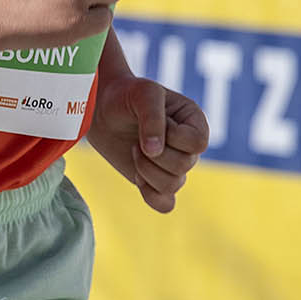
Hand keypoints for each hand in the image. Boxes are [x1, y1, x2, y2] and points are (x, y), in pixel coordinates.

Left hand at [87, 71, 208, 212]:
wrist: (102, 111)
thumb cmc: (128, 96)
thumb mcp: (143, 94)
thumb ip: (153, 118)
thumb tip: (155, 152)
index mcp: (193, 122)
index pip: (198, 142)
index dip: (174, 138)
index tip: (157, 124)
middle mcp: (187, 147)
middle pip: (183, 166)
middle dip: (154, 155)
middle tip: (136, 141)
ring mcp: (172, 166)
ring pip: (172, 186)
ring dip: (146, 170)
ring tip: (134, 151)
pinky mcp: (156, 182)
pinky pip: (165, 204)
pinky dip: (150, 195)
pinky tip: (137, 176)